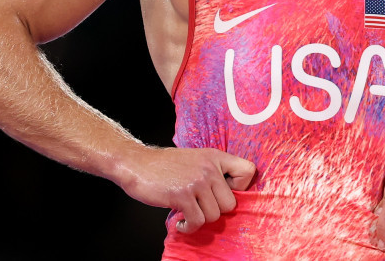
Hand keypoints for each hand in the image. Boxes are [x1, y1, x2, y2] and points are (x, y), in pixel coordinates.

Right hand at [116, 146, 256, 232]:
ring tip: (188, 214)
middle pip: (230, 203)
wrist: (136, 164)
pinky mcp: (182, 195)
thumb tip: (230, 197)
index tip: (222, 192)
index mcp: (215, 157)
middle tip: (199, 208)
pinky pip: (197, 221)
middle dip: (214, 211)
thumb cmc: (165, 166)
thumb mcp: (195, 159)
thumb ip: (213, 172)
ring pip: (214, 215)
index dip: (240, 188)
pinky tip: (181, 222)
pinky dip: (189, 227)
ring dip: (200, 220)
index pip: (248, 171)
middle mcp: (209, 168)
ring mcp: (196, 181)